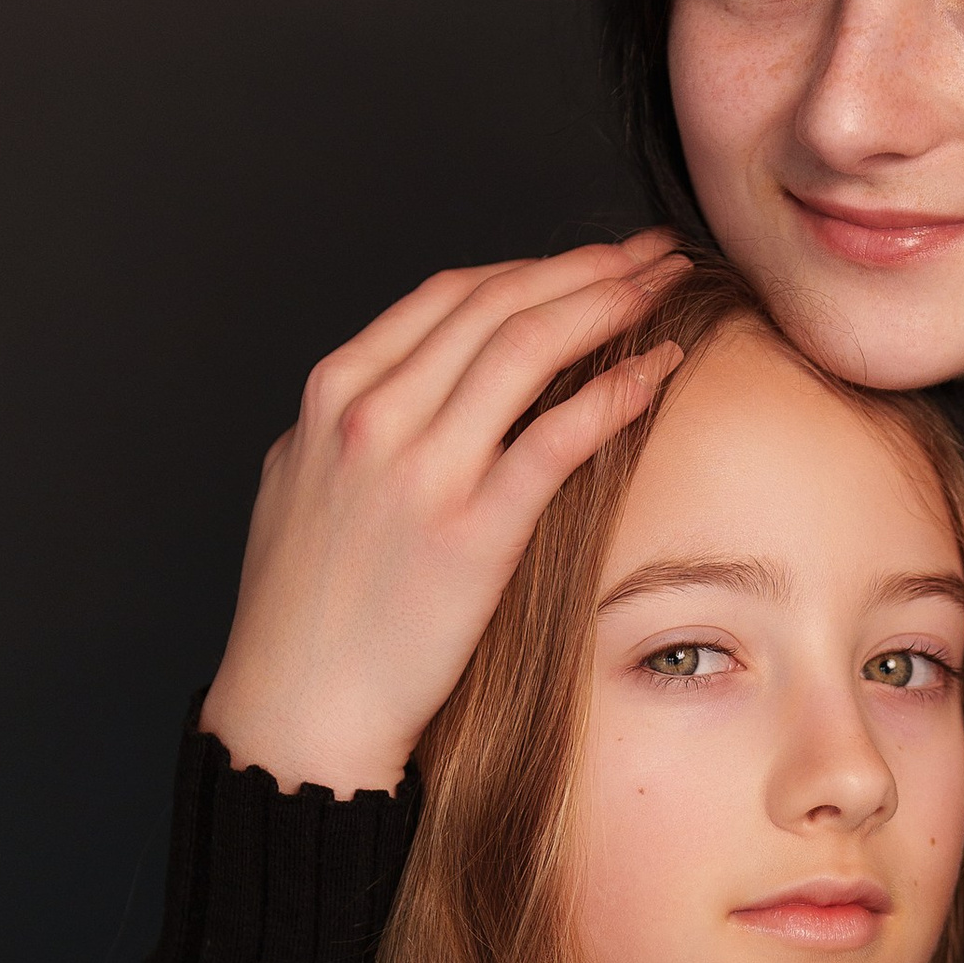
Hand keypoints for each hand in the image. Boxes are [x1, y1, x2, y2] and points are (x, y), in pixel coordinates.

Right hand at [202, 232, 687, 796]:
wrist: (297, 709)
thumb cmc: (300, 613)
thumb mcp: (302, 484)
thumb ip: (352, 424)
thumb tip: (403, 390)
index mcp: (333, 394)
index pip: (449, 296)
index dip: (533, 266)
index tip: (589, 261)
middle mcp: (373, 415)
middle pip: (499, 304)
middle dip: (588, 267)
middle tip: (652, 253)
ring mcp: (421, 470)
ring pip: (529, 348)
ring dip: (611, 305)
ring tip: (666, 290)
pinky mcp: (470, 532)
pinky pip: (556, 437)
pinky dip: (615, 392)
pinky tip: (658, 372)